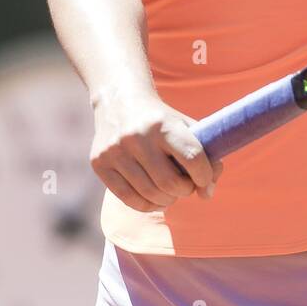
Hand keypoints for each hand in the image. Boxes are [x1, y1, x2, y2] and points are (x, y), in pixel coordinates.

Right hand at [90, 90, 222, 212]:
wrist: (119, 101)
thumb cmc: (161, 120)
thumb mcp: (186, 127)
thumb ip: (205, 157)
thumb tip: (207, 193)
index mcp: (163, 124)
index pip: (192, 158)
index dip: (204, 176)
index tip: (204, 179)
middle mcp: (136, 136)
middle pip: (170, 182)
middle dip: (185, 190)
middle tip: (186, 187)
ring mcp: (115, 150)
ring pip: (149, 193)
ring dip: (167, 200)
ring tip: (171, 193)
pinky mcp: (99, 163)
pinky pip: (128, 198)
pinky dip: (147, 205)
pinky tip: (154, 199)